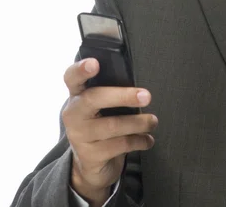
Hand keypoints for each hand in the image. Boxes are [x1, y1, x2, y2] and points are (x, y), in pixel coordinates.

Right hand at [62, 58, 157, 205]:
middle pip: (95, 98)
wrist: (90, 163)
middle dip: (123, 96)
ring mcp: (79, 136)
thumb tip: (140, 86)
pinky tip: (147, 139)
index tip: (94, 63)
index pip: (72, 77)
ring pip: (113, 125)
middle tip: (147, 96)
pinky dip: (139, 141)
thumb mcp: (101, 106)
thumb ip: (112, 91)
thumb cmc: (101, 122)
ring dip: (139, 122)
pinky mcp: (90, 156)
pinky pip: (120, 145)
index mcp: (77, 95)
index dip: (81, 69)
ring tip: (153, 121)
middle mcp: (73, 113)